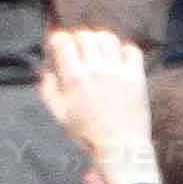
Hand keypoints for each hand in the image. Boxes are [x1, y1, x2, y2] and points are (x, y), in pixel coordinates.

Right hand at [42, 25, 156, 183]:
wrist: (121, 148)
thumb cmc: (87, 134)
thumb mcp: (59, 115)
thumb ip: (48, 90)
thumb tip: (47, 69)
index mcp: (74, 80)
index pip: (62, 40)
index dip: (58, 40)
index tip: (60, 48)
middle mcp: (95, 71)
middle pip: (85, 35)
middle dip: (78, 40)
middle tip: (80, 52)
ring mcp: (118, 73)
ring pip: (107, 38)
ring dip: (100, 42)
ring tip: (99, 54)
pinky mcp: (136, 77)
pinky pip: (131, 50)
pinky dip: (124, 51)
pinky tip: (118, 62)